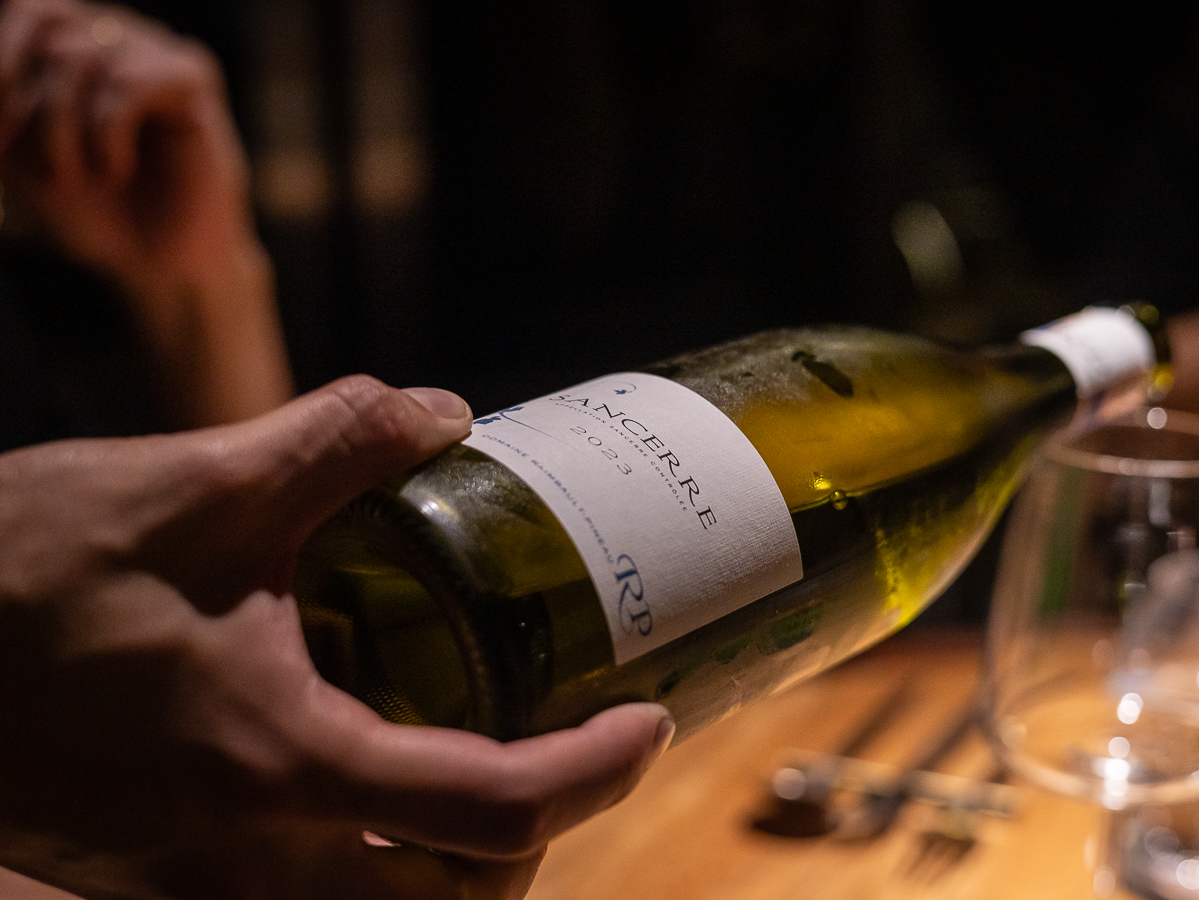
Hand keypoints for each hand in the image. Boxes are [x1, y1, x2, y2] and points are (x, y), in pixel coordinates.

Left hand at [0, 0, 291, 425]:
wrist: (160, 264)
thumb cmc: (94, 211)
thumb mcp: (16, 155)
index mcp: (68, 39)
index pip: (19, 10)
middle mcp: (113, 32)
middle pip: (43, 14)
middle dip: (12, 85)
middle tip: (8, 146)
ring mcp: (155, 50)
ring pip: (80, 55)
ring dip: (59, 130)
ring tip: (77, 181)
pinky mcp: (191, 77)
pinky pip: (126, 83)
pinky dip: (107, 135)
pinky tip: (115, 171)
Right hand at [0, 377, 673, 899]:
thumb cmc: (16, 577)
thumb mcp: (195, 486)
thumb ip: (338, 440)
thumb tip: (445, 415)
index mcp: (286, 768)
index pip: (500, 808)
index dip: (599, 772)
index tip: (647, 720)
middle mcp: (250, 857)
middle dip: (529, 850)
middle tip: (562, 751)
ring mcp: (197, 884)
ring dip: (449, 867)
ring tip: (479, 764)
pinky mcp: (156, 875)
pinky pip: (294, 896)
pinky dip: (364, 860)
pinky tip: (363, 760)